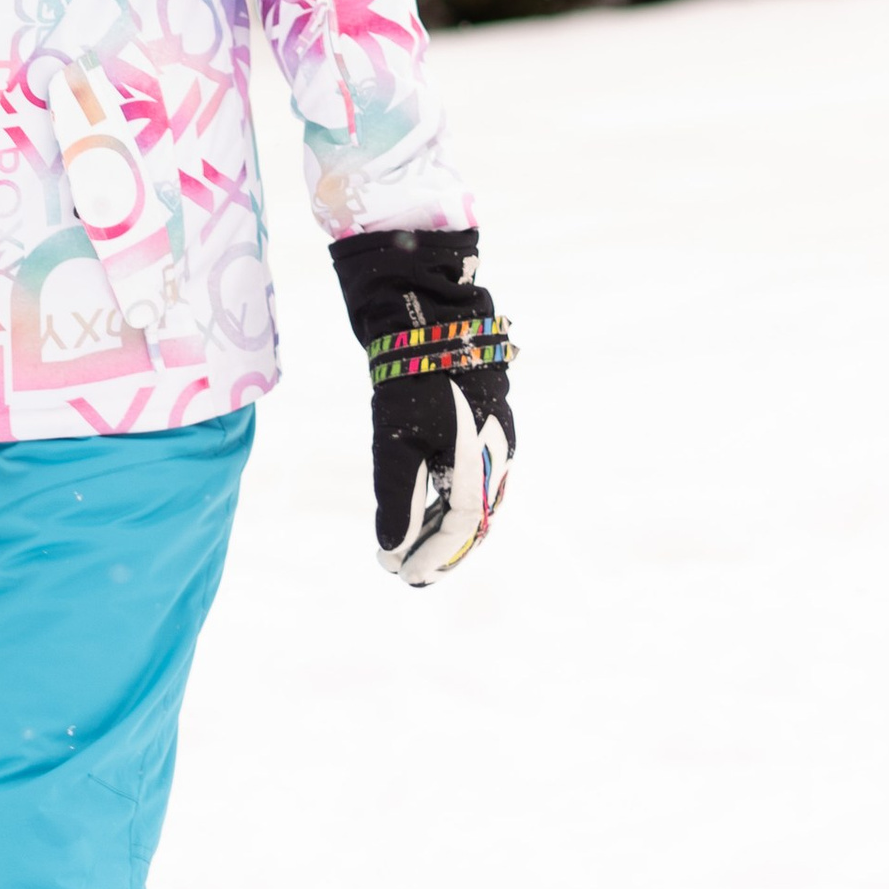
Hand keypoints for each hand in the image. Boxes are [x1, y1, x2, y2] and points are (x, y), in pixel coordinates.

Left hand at [328, 228, 515, 585]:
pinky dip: (446, 499)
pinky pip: (470, 476)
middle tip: (404, 570)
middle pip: (471, 520)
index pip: (459, 528)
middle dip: (438, 549)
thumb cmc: (413, 376)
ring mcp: (493, 437)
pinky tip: (422, 505)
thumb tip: (392, 548)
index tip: (399, 574)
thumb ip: (397, 497)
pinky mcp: (482, 422)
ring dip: (441, 526)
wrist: (429, 314)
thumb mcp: (397, 439)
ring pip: (472, 499)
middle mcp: (496, 454)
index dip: (429, 556)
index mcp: (483, 462)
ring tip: (408, 545)